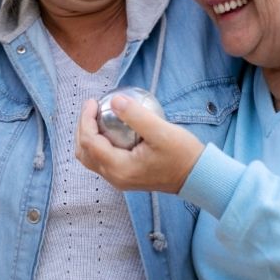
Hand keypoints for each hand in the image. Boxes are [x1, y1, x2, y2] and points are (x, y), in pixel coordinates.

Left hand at [74, 96, 202, 193]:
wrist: (197, 176)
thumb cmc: (182, 154)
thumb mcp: (161, 131)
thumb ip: (136, 116)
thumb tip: (115, 100)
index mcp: (119, 168)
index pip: (89, 142)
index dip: (86, 119)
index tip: (93, 101)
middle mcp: (115, 177)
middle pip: (84, 152)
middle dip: (83, 127)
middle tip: (92, 107)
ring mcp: (119, 179)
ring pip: (90, 158)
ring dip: (88, 136)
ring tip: (96, 116)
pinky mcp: (125, 176)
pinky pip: (101, 160)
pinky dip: (98, 143)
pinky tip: (108, 128)